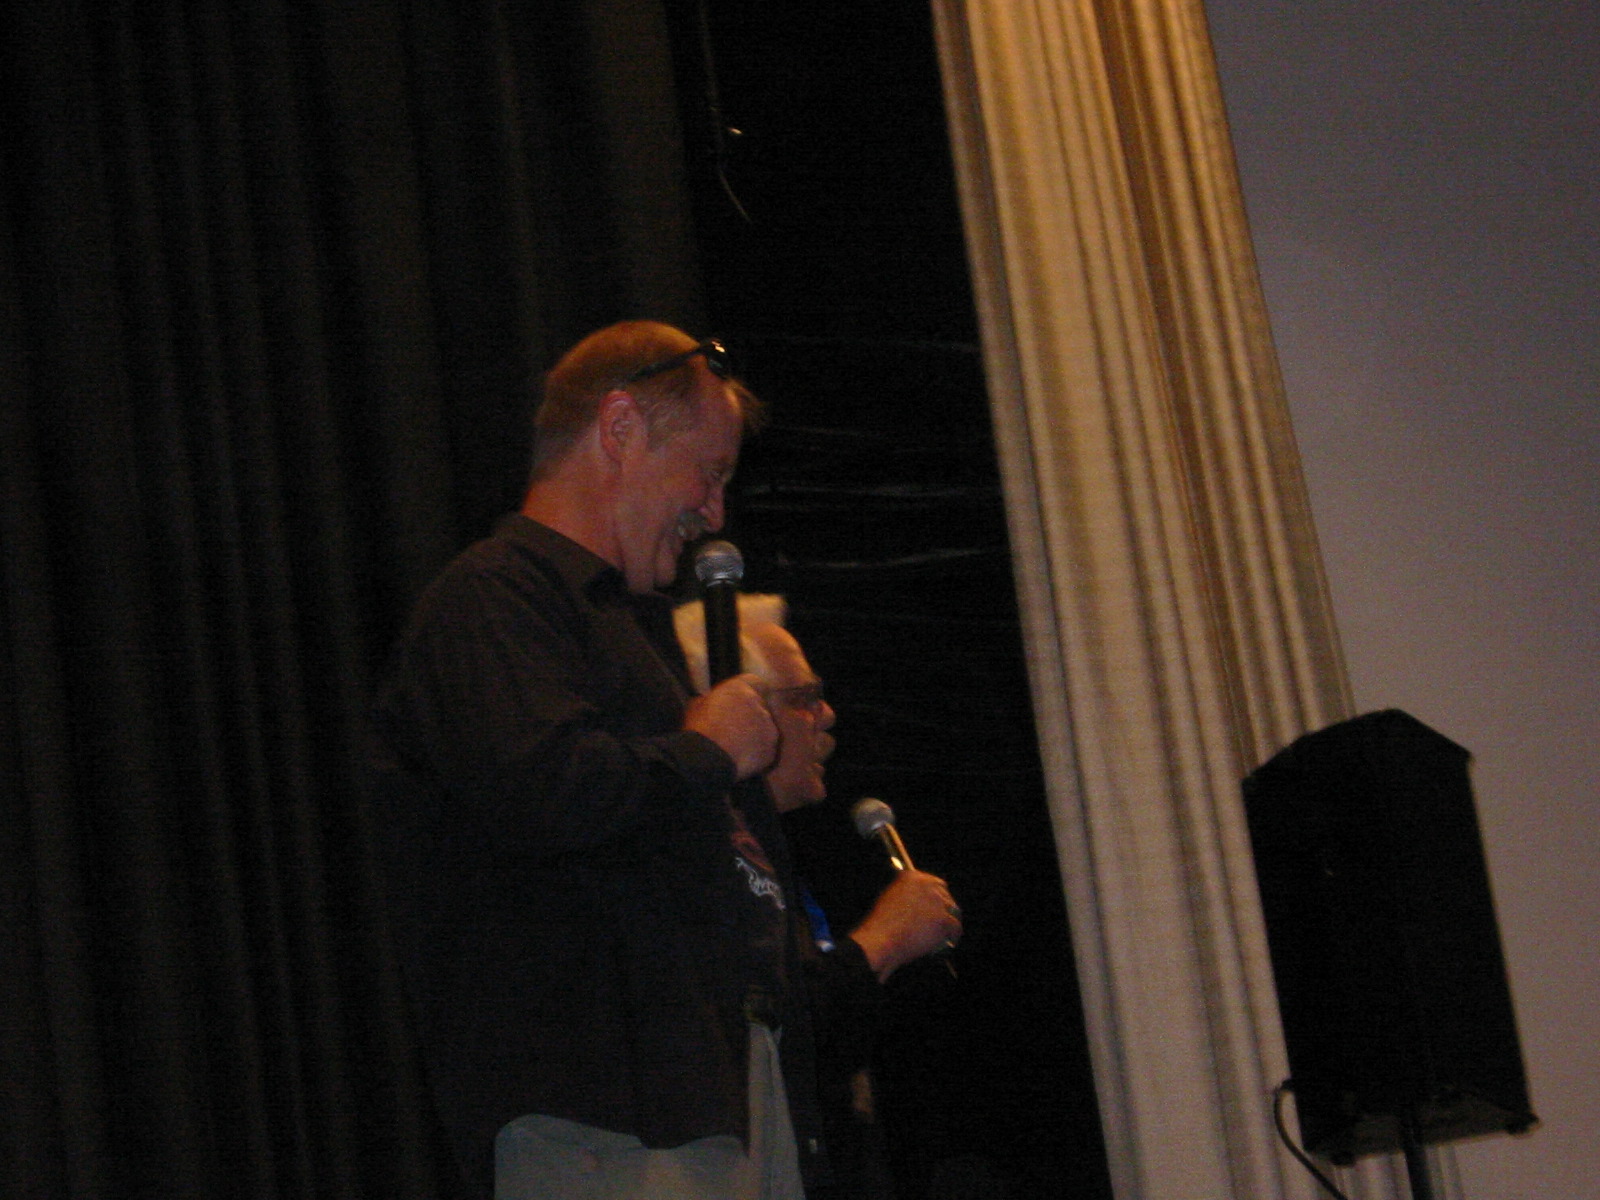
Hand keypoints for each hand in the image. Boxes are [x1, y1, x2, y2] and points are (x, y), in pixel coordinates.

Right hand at [682, 673, 777, 779]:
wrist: (707, 760)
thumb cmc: (698, 731)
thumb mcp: (697, 706)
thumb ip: (711, 699)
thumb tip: (711, 701)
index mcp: (740, 689)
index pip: (755, 683)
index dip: (749, 693)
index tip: (741, 703)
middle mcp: (759, 705)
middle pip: (761, 707)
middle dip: (752, 716)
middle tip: (735, 728)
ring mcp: (768, 728)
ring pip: (765, 728)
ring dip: (755, 735)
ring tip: (736, 747)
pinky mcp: (771, 749)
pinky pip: (766, 749)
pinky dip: (757, 753)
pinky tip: (741, 759)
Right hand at [847, 869, 961, 982]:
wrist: (882, 940)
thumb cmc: (881, 924)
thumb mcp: (890, 898)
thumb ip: (906, 894)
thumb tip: (919, 901)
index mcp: (912, 877)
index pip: (933, 882)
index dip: (936, 894)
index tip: (936, 904)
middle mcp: (927, 885)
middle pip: (945, 894)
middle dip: (944, 907)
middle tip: (941, 919)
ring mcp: (937, 902)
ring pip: (953, 910)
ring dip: (949, 920)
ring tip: (946, 932)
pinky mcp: (943, 920)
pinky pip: (955, 927)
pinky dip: (953, 935)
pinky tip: (949, 941)